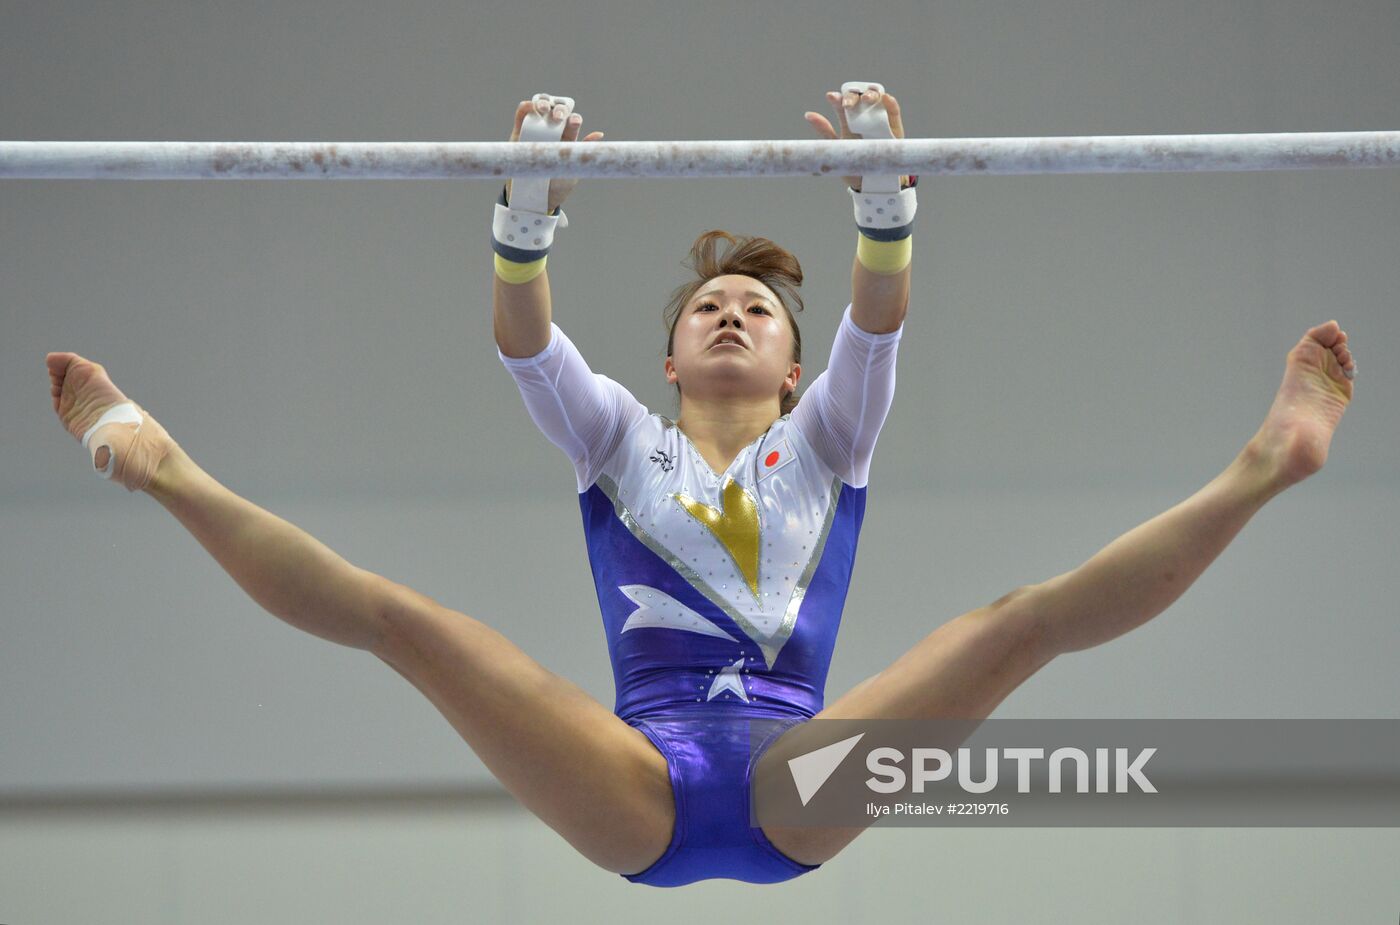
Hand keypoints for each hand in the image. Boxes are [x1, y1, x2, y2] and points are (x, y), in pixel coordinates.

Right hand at [505, 98, 605, 212]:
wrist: (536, 197)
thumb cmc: (557, 182)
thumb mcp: (572, 168)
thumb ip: (581, 150)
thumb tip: (599, 135)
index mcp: (568, 138)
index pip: (572, 122)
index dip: (573, 119)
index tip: (574, 122)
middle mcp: (553, 130)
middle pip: (557, 110)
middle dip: (560, 109)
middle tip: (559, 117)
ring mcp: (536, 129)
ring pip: (541, 108)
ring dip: (543, 103)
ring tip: (544, 109)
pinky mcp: (519, 132)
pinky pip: (522, 115)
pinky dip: (526, 107)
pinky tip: (531, 107)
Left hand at [803, 87, 908, 192]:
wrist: (871, 184)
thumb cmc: (853, 165)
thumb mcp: (837, 148)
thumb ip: (825, 131)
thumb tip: (808, 114)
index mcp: (848, 121)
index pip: (842, 103)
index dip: (837, 98)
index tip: (831, 97)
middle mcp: (863, 117)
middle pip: (859, 97)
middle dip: (853, 96)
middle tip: (847, 104)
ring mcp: (879, 121)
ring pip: (877, 99)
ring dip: (871, 94)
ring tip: (866, 99)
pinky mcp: (895, 128)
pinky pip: (894, 112)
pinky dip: (891, 104)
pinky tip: (885, 98)